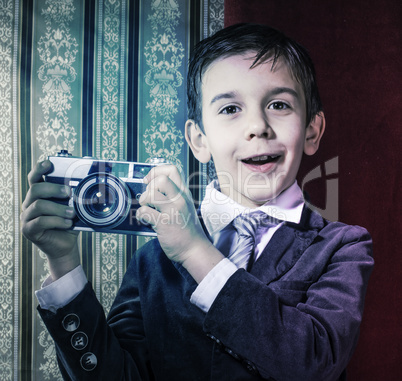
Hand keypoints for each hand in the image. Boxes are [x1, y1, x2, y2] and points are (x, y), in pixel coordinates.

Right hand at [21, 160, 79, 278]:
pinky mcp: (29, 230)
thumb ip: (78, 194)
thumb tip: (93, 179)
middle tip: (69, 192)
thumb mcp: (75, 206)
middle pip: (35, 188)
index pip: (34, 177)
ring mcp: (27, 217)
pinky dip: (56, 221)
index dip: (39, 169)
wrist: (66, 244)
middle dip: (54, 188)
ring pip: (38, 205)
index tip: (49, 163)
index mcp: (40, 194)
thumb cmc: (70, 222)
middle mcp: (30, 203)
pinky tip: (68, 224)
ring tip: (72, 214)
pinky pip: (40, 222)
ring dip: (58, 208)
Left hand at [136, 165, 223, 282]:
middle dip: (149, 188)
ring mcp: (173, 211)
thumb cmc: (186, 229)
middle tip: (150, 200)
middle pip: (161, 180)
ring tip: (147, 209)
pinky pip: (144, 212)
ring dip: (143, 202)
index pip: (171, 170)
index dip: (156, 172)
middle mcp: (179, 199)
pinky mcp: (164, 224)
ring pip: (150, 195)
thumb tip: (151, 186)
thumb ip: (173, 195)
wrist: (194, 249)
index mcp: (184, 193)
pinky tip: (146, 220)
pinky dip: (140, 216)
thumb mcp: (185, 206)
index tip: (149, 181)